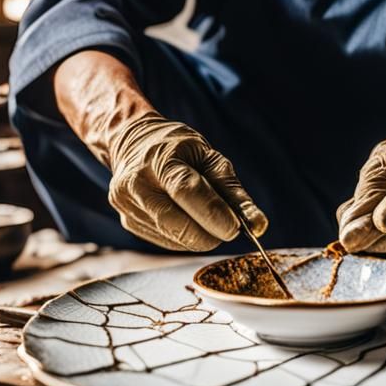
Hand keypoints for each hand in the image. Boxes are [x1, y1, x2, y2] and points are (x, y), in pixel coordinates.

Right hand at [107, 111, 267, 250]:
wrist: (132, 143)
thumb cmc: (177, 148)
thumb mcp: (208, 156)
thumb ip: (233, 190)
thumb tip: (258, 226)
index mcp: (159, 159)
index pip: (186, 191)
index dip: (213, 213)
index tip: (236, 228)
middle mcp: (136, 183)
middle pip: (177, 223)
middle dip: (209, 233)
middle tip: (227, 228)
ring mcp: (128, 205)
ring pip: (173, 239)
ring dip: (199, 237)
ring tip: (206, 217)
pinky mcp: (127, 222)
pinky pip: (165, 242)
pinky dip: (184, 238)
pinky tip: (187, 220)